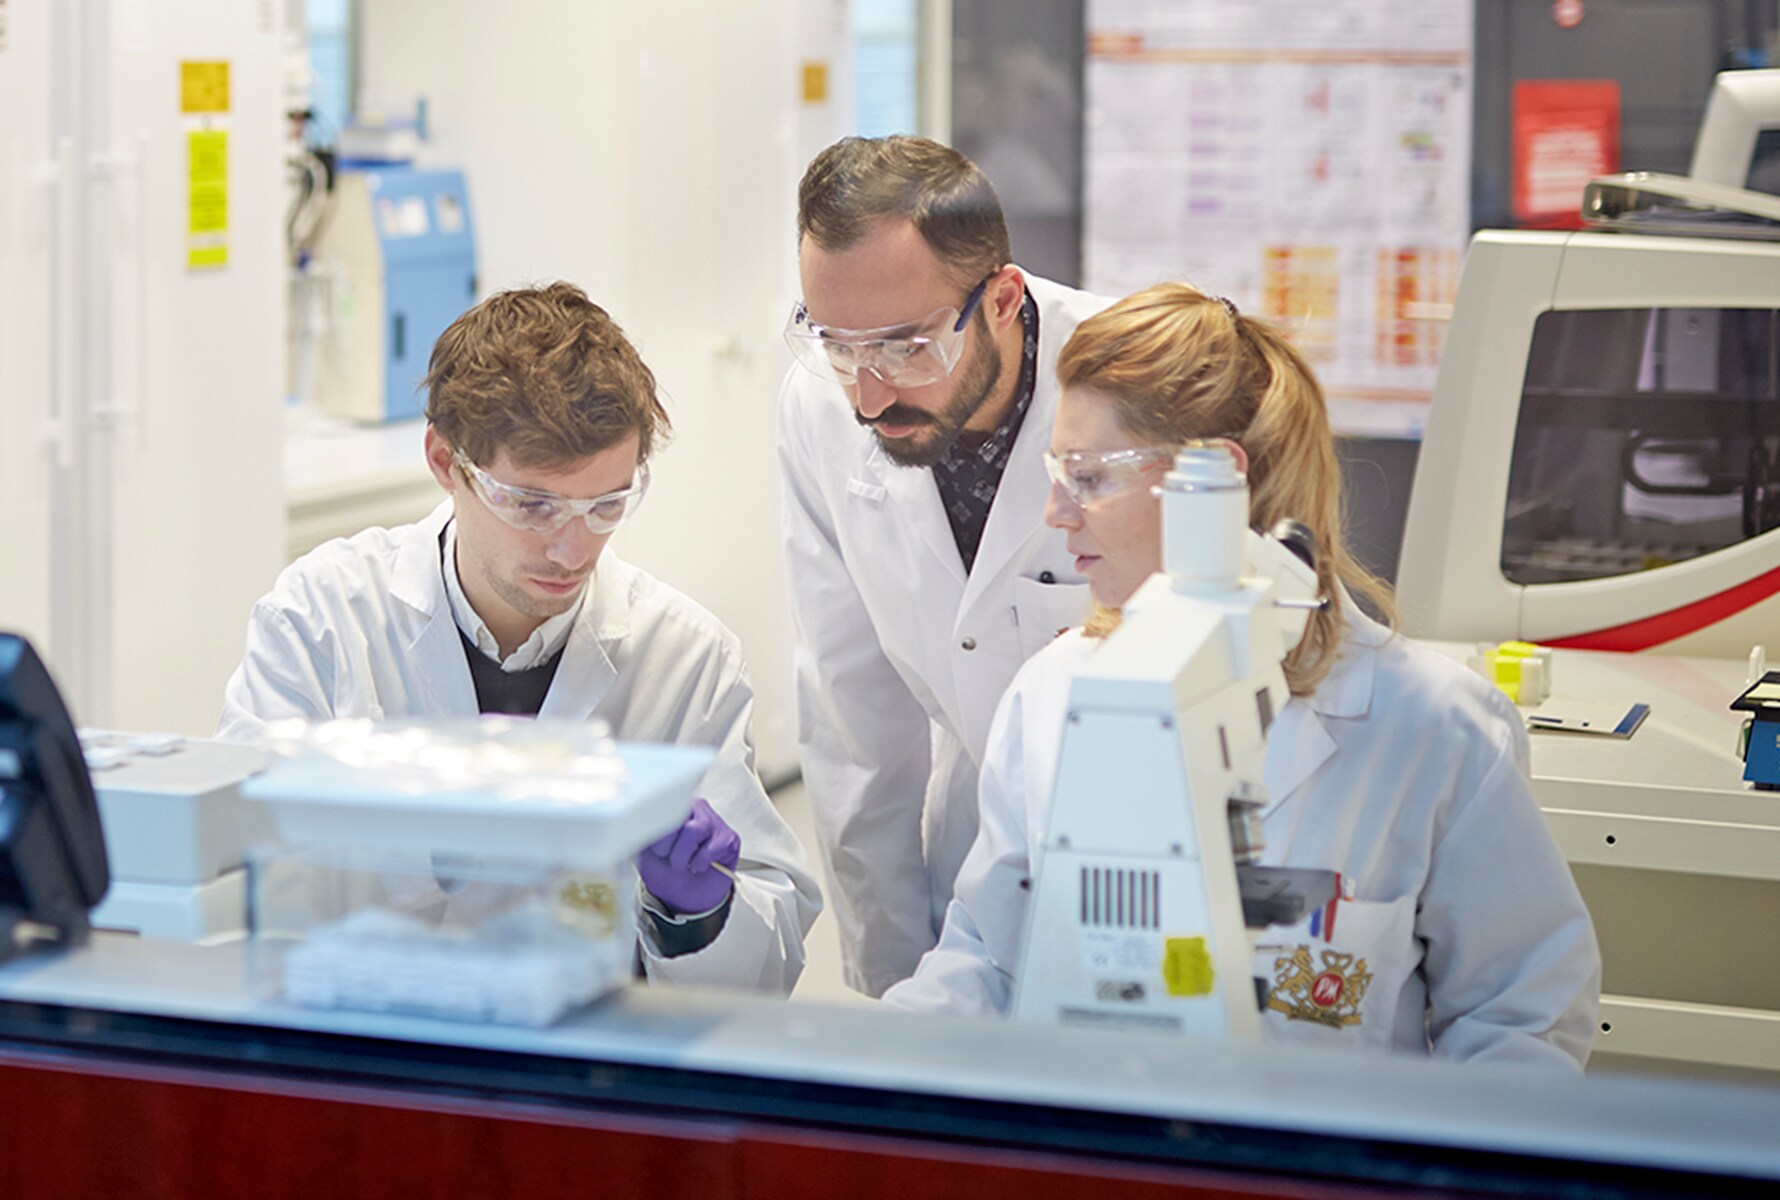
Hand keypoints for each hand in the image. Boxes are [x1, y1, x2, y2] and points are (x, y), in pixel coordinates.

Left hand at [636, 798, 739, 914]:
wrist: (686, 898)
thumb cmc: (667, 873)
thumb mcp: (644, 853)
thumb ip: (639, 834)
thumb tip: (629, 823)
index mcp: (672, 808)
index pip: (661, 808)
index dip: (655, 834)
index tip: (656, 850)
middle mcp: (695, 809)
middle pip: (677, 817)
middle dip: (667, 847)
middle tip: (669, 859)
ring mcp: (714, 821)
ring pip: (694, 830)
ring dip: (683, 856)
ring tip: (683, 865)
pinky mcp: (729, 838)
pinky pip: (711, 848)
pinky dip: (700, 864)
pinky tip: (699, 866)